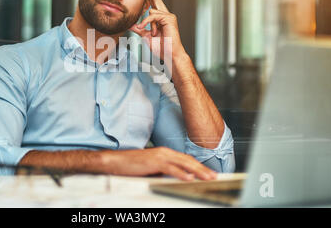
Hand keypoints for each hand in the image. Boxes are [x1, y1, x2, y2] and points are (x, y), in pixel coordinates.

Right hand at [101, 147, 216, 180]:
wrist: (116, 161)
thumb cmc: (132, 166)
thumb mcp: (152, 168)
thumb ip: (164, 171)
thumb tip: (177, 178)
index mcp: (165, 153)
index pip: (186, 160)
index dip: (199, 166)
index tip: (209, 173)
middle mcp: (165, 152)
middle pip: (188, 160)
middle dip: (203, 169)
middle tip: (214, 176)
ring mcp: (160, 156)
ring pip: (183, 163)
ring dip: (197, 171)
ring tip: (207, 178)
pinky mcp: (153, 162)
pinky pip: (170, 168)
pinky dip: (181, 173)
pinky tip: (189, 178)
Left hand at [129, 0, 185, 59]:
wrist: (170, 54)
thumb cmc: (161, 48)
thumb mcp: (146, 36)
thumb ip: (139, 29)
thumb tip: (130, 25)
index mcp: (161, 19)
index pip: (154, 4)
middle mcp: (166, 15)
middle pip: (157, 0)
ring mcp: (169, 16)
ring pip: (152, 11)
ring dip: (148, 23)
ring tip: (152, 33)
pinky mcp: (169, 18)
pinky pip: (154, 15)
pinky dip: (148, 22)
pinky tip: (148, 30)